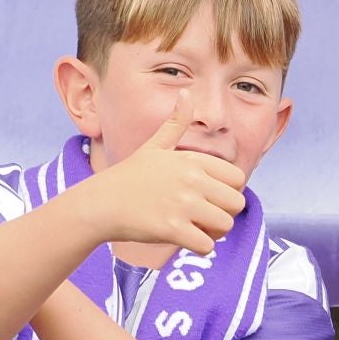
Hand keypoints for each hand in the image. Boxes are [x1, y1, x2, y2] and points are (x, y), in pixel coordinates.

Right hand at [91, 94, 247, 254]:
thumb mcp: (154, 146)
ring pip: (225, 225)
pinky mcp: (172, 229)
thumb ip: (175, 124)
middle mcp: (191, 179)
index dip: (229, 192)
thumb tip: (185, 92)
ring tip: (196, 229)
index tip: (210, 197)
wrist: (101, 204)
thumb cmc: (130, 176)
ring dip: (214, 232)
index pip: (237, 178)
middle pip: (236, 203)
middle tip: (205, 218)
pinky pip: (207, 245)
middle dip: (225, 214)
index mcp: (191, 160)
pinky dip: (200, 247)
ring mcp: (182, 204)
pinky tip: (185, 240)